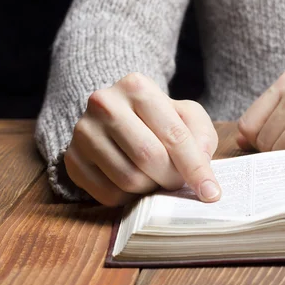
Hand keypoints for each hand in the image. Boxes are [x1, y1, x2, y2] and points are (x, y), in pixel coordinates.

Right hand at [64, 73, 220, 205]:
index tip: (212, 194)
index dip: (196, 168)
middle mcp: (104, 103)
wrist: (117, 117)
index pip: (174, 136)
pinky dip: (130, 197)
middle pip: (149, 158)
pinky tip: (136, 182)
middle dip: (172, 178)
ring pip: (128, 179)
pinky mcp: (72, 159)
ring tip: (156, 177)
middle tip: (179, 181)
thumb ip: (201, 135)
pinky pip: (108, 194)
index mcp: (137, 86)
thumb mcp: (187, 116)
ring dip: (152, 188)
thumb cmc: (159, 118)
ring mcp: (83, 131)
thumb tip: (201, 165)